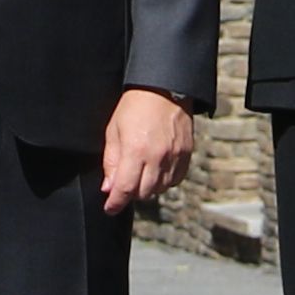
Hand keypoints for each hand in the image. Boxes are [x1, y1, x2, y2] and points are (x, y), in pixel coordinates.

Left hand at [99, 87, 198, 215]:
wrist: (164, 87)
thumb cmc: (134, 106)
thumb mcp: (114, 131)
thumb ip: (111, 162)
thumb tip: (108, 188)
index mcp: (135, 150)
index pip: (125, 189)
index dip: (115, 203)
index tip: (110, 208)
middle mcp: (157, 156)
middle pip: (143, 193)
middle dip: (131, 194)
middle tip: (124, 185)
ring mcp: (174, 156)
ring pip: (160, 189)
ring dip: (148, 188)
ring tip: (141, 174)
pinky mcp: (186, 153)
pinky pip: (175, 180)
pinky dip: (165, 181)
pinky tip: (157, 170)